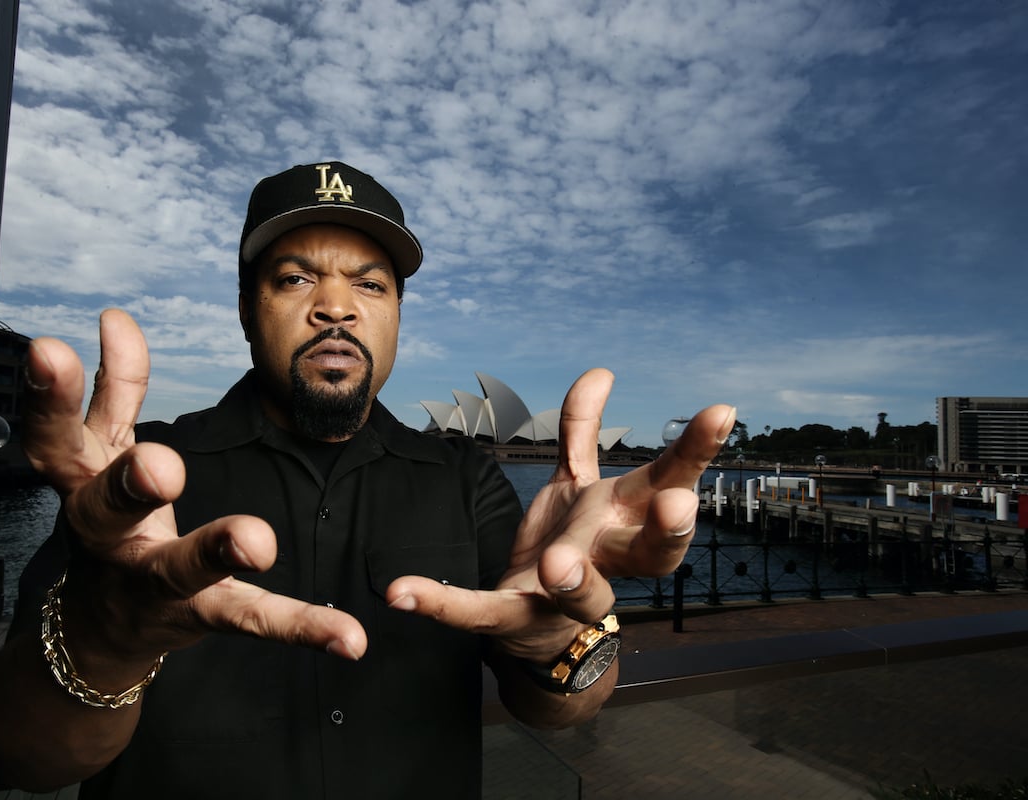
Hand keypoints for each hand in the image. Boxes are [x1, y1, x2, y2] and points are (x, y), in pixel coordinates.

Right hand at [23, 309, 366, 682]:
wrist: (100, 628)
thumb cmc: (107, 521)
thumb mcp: (102, 453)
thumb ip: (114, 387)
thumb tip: (116, 317)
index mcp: (83, 484)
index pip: (57, 437)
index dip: (50, 396)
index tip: (47, 350)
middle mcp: (107, 536)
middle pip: (109, 510)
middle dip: (131, 485)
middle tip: (161, 465)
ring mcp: (150, 581)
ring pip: (178, 571)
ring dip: (215, 554)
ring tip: (257, 542)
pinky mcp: (199, 615)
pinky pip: (250, 617)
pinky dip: (300, 625)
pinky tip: (347, 636)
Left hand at [387, 369, 734, 665]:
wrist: (539, 631)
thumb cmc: (572, 547)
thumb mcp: (578, 488)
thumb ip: (582, 433)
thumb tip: (599, 371)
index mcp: (625, 526)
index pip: (671, 486)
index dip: (695, 452)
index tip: (720, 410)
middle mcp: (609, 565)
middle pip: (651, 556)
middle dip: (665, 533)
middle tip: (673, 505)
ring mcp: (564, 599)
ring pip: (581, 595)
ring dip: (574, 579)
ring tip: (556, 564)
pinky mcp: (511, 620)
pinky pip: (476, 613)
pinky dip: (439, 604)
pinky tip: (400, 592)